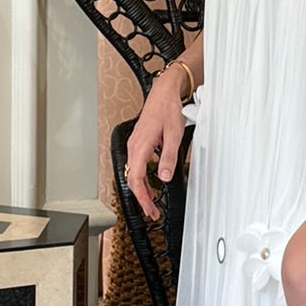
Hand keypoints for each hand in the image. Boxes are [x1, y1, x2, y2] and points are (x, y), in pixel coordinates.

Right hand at [124, 70, 188, 221]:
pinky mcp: (138, 143)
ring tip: (152, 202)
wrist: (163, 93)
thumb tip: (164, 176)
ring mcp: (135, 145)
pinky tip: (150, 184)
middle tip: (152, 211)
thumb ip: (168, 157)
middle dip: (142, 198)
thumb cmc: (167, 110)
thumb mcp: (173, 135)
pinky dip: (141, 178)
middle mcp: (134, 147)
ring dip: (142, 189)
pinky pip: (136, 165)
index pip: (136, 179)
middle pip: (132, 179)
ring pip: (133, 173)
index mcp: (140, 146)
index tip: (150, 209)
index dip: (142, 197)